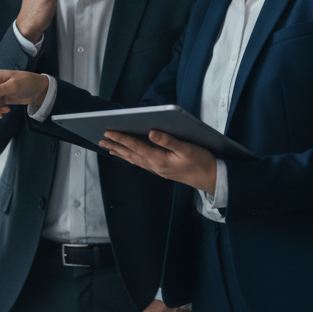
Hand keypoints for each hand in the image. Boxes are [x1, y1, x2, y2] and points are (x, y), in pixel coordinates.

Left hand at [99, 129, 217, 192]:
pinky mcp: (162, 170)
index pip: (136, 146)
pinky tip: (128, 156)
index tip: (108, 132)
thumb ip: (168, 140)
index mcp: (159, 160)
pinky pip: (141, 163)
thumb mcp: (187, 149)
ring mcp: (157, 169)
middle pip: (131, 154)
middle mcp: (155, 166)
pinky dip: (131, 158)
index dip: (121, 138)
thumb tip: (151, 132)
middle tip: (100, 140)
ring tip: (109, 148)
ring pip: (134, 160)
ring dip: (121, 153)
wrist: (212, 179)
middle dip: (115, 146)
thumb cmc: (202, 162)